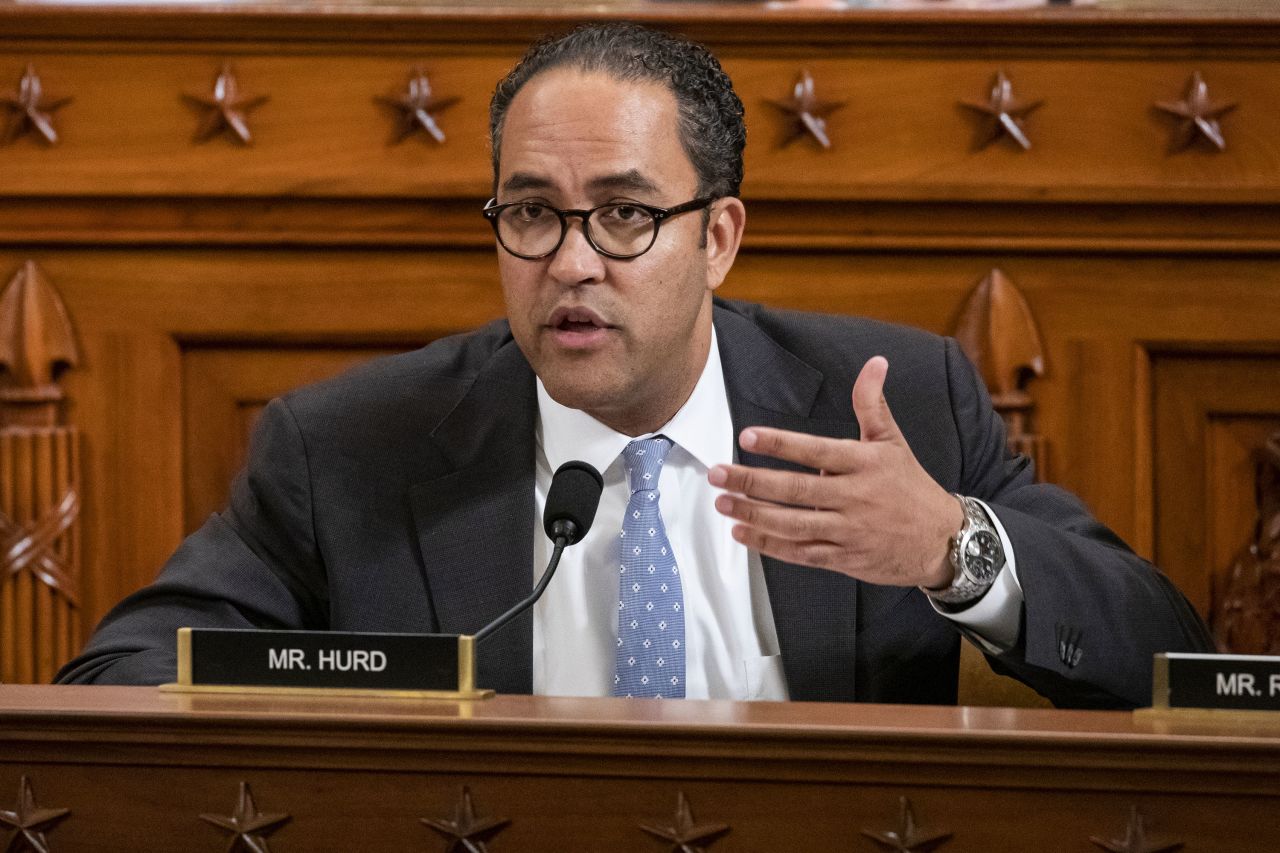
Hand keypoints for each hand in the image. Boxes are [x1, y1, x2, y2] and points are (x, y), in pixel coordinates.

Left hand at [708, 356, 962, 588]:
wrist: (943, 541)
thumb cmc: (910, 487)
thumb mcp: (893, 441)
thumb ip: (872, 404)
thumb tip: (875, 363)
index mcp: (864, 463)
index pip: (816, 450)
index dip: (781, 444)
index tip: (748, 436)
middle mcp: (854, 497)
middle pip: (796, 490)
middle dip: (752, 482)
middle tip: (717, 473)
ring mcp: (848, 530)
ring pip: (793, 524)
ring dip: (754, 515)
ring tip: (723, 503)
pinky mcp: (843, 558)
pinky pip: (801, 553)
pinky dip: (770, 545)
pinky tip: (743, 534)